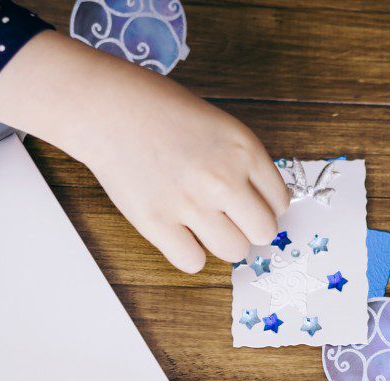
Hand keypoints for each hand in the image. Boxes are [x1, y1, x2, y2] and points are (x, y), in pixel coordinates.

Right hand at [0, 31, 288, 272]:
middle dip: (250, 229)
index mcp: (244, 150)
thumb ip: (244, 163)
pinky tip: (179, 234)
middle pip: (264, 232)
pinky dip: (189, 254)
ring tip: (204, 225)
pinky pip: (192, 262)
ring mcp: (190, 203)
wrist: (108, 108)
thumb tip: (261, 206)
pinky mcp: (157, 222)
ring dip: (222, 243)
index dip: (265, 207)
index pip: (280, 202)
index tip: (249, 205)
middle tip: (230, 219)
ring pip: (234, 251)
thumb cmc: (162, 112)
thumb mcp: (220, 126)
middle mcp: (223, 179)